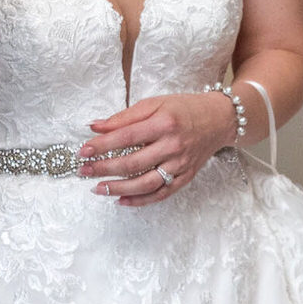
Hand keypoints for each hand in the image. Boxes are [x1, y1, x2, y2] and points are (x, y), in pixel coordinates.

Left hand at [78, 92, 238, 205]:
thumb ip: (125, 116)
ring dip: (118, 188)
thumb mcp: (155, 103)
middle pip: (133, 162)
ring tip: (98, 188)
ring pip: (145, 183)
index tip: (83, 150)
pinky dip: (140, 200)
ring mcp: (180, 165)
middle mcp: (172, 146)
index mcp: (163, 123)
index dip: (102, 145)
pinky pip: (161, 194)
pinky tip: (121, 200)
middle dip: (104, 168)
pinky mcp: (185, 178)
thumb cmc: (184, 108)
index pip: (126, 137)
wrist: (219, 120)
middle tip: (83, 170)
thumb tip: (96, 127)